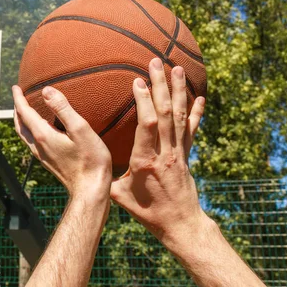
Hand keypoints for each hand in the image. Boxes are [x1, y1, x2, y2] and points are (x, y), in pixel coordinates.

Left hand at [12, 85, 111, 199]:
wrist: (91, 190)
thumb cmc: (90, 160)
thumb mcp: (80, 129)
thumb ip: (63, 108)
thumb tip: (45, 91)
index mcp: (43, 135)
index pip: (24, 113)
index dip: (18, 98)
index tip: (15, 87)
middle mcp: (38, 146)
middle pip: (20, 125)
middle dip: (17, 109)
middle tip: (18, 96)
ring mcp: (42, 156)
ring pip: (24, 135)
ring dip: (22, 121)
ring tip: (25, 111)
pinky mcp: (49, 162)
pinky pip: (32, 142)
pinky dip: (30, 130)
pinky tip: (41, 130)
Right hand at [110, 58, 206, 244]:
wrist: (180, 224)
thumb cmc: (147, 212)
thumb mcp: (120, 196)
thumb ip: (106, 177)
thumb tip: (86, 161)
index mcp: (145, 160)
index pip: (147, 125)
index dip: (145, 102)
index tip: (138, 81)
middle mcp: (165, 152)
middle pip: (165, 113)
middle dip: (161, 85)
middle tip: (156, 62)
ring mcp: (178, 152)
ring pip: (180, 116)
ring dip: (179, 90)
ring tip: (178, 68)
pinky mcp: (186, 155)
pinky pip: (192, 129)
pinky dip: (196, 112)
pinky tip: (199, 97)